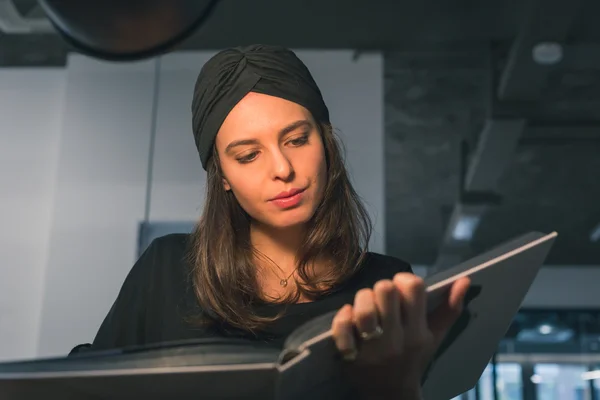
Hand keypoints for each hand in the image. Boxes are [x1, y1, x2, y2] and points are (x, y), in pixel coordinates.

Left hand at [331, 273, 470, 399]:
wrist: (391, 395)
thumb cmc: (413, 358)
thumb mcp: (435, 336)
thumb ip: (450, 309)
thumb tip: (465, 280)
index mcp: (418, 330)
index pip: (413, 287)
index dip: (403, 280)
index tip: (400, 290)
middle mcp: (397, 339)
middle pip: (385, 290)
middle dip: (380, 288)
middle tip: (381, 299)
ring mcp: (373, 348)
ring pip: (364, 307)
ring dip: (361, 300)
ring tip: (365, 308)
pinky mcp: (351, 354)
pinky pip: (342, 326)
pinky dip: (343, 316)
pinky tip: (348, 317)